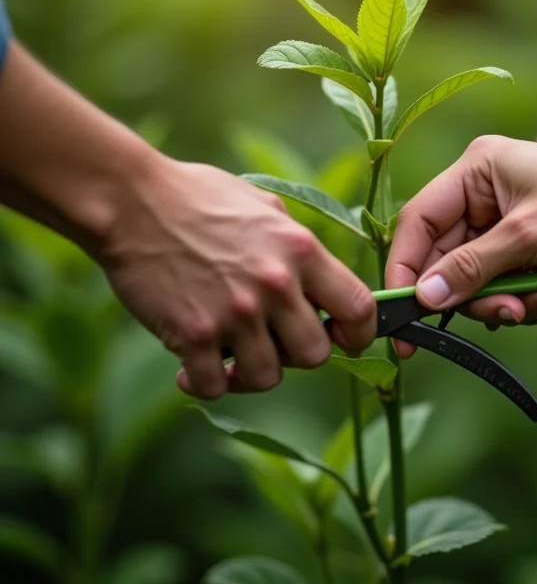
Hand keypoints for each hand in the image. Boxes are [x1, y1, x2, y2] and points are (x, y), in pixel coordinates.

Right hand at [99, 157, 375, 397]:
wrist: (130, 200)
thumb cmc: (196, 197)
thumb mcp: (264, 205)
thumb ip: (295, 243)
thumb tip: (316, 274)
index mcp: (301, 250)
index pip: (358, 307)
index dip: (359, 333)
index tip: (342, 338)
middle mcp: (276, 284)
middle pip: (317, 355)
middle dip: (297, 355)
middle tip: (273, 342)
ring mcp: (235, 312)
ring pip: (268, 378)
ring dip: (250, 373)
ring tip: (231, 356)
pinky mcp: (193, 334)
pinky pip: (214, 386)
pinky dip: (205, 384)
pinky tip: (192, 370)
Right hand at [386, 135, 536, 355]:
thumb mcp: (528, 236)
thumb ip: (471, 269)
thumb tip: (426, 299)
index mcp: (473, 173)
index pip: (418, 224)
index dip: (405, 270)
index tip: (402, 313)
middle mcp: (480, 197)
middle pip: (448, 261)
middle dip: (478, 295)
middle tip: (509, 314)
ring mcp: (501, 223)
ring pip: (479, 280)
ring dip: (513, 301)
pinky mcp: (521, 247)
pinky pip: (507, 284)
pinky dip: (531, 298)